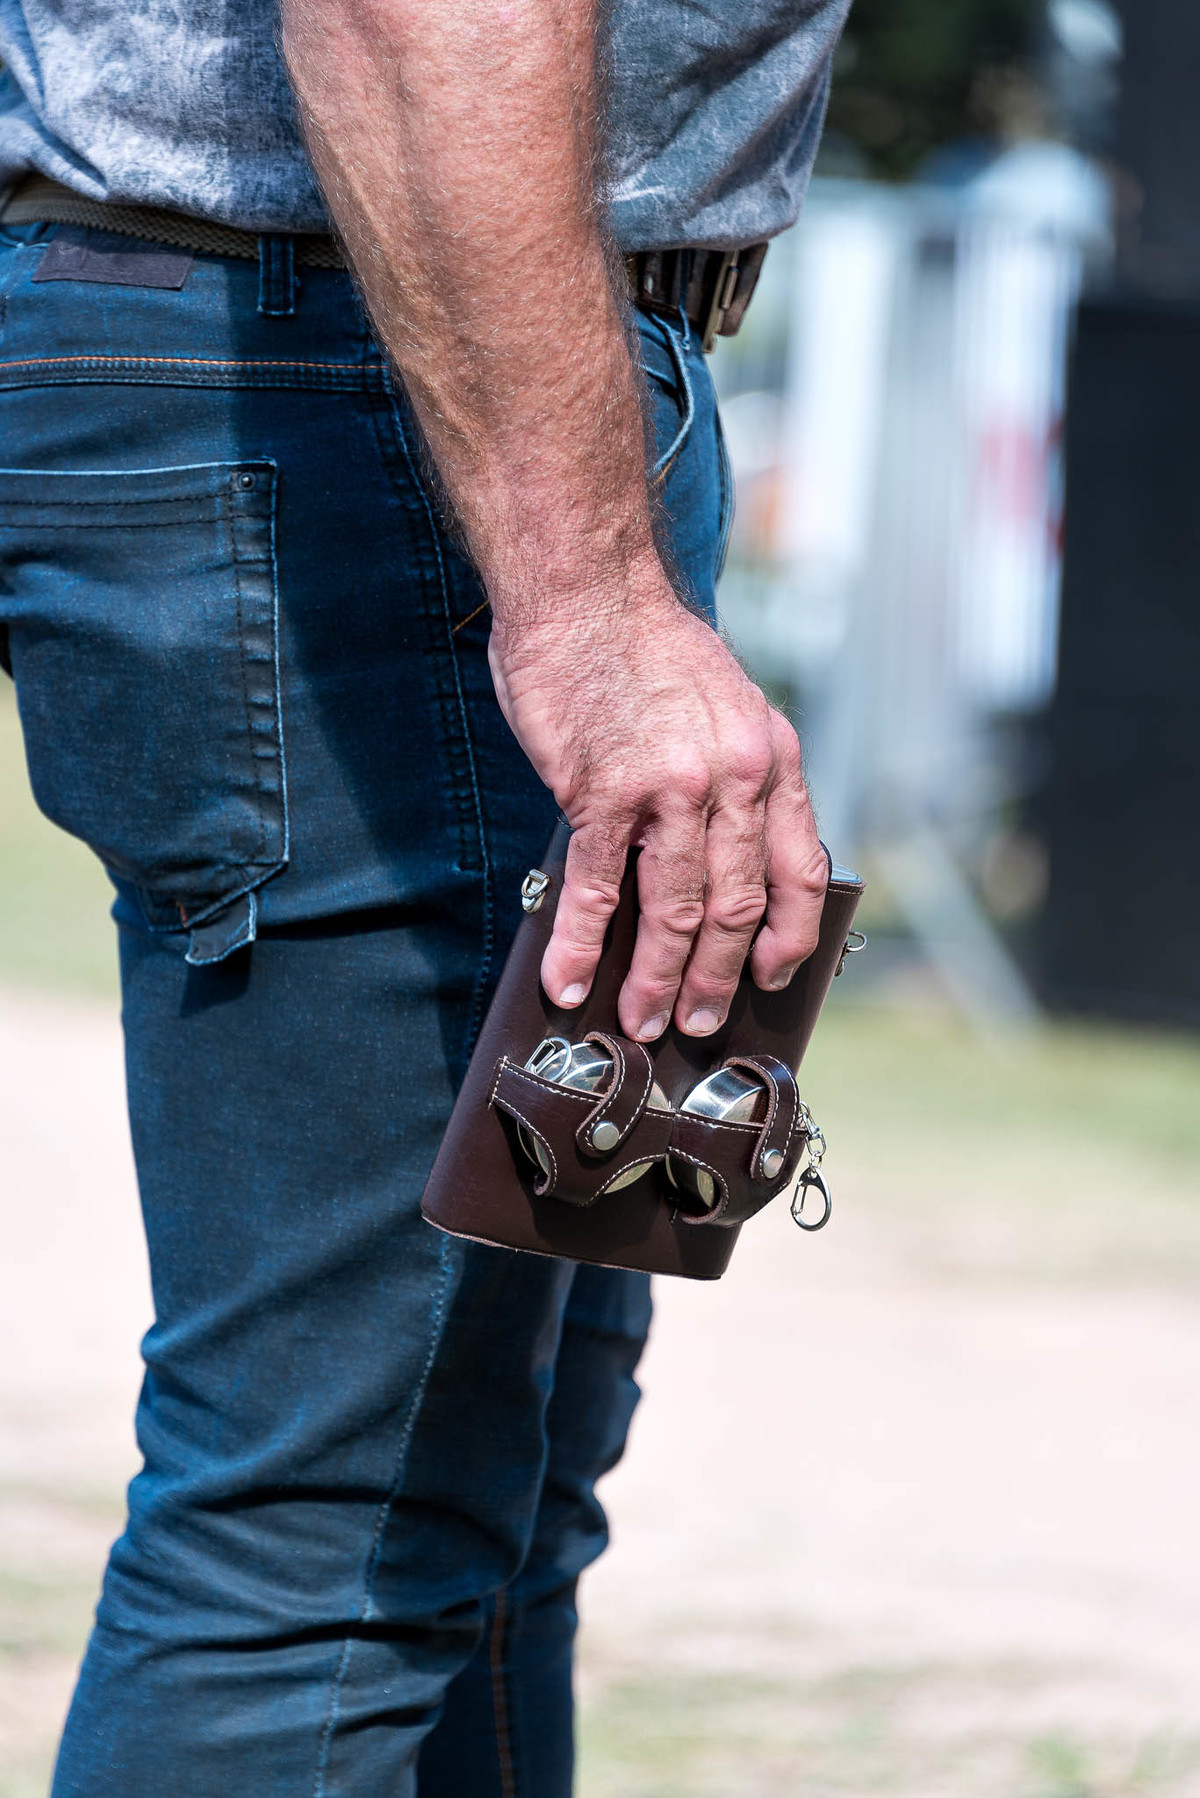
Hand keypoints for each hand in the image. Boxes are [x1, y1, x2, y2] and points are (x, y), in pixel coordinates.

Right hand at [488, 578, 828, 1039]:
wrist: (589, 585)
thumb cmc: (645, 645)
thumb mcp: (724, 704)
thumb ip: (730, 777)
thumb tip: (709, 860)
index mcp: (771, 758)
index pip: (801, 870)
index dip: (791, 936)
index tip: (775, 976)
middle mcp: (734, 777)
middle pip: (737, 908)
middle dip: (716, 978)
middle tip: (696, 1021)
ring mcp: (671, 788)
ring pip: (675, 911)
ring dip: (656, 979)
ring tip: (639, 1020)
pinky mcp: (602, 791)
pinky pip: (596, 887)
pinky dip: (580, 942)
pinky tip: (567, 978)